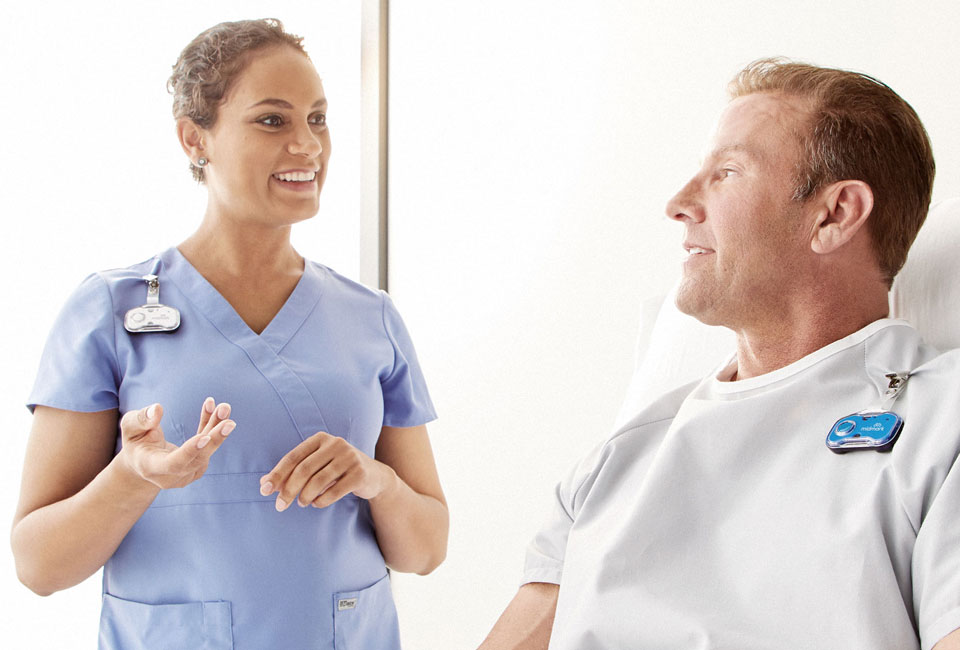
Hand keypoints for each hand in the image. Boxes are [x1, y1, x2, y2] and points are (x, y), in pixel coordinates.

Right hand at [118, 398, 235, 489]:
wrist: (142, 461)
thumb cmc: (135, 441)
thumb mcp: (130, 427)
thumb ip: (141, 419)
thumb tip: (158, 409)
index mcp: (151, 467)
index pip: (173, 464)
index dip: (189, 451)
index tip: (204, 437)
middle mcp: (170, 476)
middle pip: (197, 459)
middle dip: (214, 439)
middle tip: (229, 422)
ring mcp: (186, 475)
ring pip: (206, 450)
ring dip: (215, 428)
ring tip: (224, 408)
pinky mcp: (197, 467)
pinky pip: (207, 445)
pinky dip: (211, 426)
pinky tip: (214, 407)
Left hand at [259, 432, 394, 510]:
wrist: (374, 476)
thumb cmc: (337, 471)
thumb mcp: (315, 467)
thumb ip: (290, 473)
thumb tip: (263, 483)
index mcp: (321, 438)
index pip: (293, 457)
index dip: (277, 474)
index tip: (264, 490)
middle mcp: (336, 444)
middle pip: (304, 469)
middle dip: (288, 490)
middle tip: (279, 506)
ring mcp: (350, 457)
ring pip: (318, 481)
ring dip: (305, 496)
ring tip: (301, 503)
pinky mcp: (360, 473)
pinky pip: (335, 491)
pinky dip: (321, 501)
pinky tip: (316, 503)